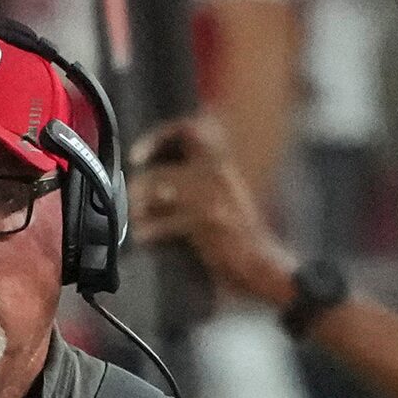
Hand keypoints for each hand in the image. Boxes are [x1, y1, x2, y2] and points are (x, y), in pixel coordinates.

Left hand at [128, 116, 297, 307]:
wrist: (261, 265)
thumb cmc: (239, 236)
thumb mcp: (225, 194)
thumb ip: (197, 178)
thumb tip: (150, 178)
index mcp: (221, 163)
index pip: (187, 131)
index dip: (157, 139)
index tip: (136, 157)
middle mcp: (215, 173)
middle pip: (156, 171)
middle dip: (138, 192)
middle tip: (137, 208)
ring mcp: (208, 197)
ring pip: (152, 193)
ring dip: (139, 212)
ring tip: (141, 224)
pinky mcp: (202, 223)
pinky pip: (158, 223)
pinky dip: (147, 234)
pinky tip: (147, 240)